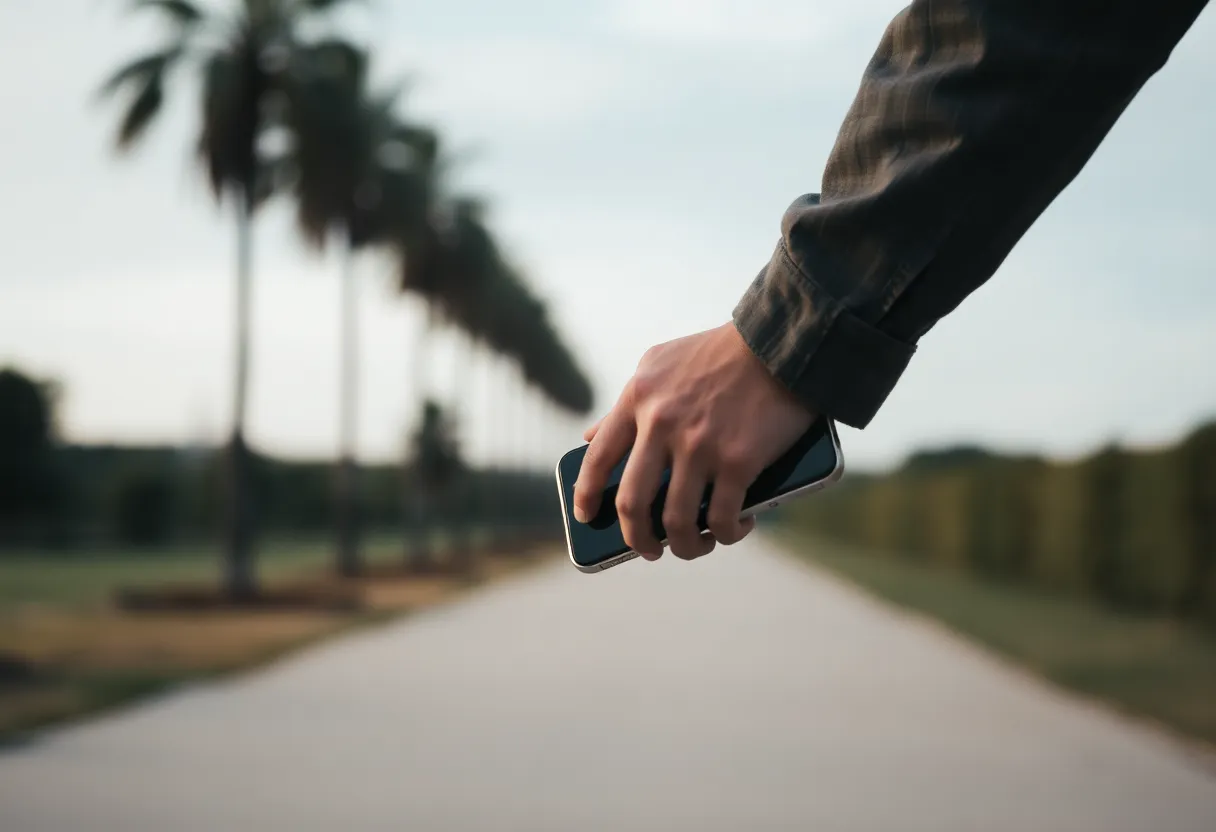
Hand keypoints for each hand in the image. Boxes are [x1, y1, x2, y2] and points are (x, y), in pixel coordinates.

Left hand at [573, 322, 814, 560]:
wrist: (780, 342)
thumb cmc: (720, 353)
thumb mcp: (659, 363)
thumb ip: (627, 401)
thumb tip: (591, 435)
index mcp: (638, 398)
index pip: (597, 457)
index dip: (586, 495)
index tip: (586, 517)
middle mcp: (661, 423)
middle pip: (631, 503)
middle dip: (636, 538)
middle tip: (649, 548)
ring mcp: (698, 445)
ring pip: (676, 521)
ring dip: (686, 546)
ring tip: (696, 545)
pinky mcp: (737, 461)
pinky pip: (721, 518)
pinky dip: (727, 533)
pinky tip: (736, 529)